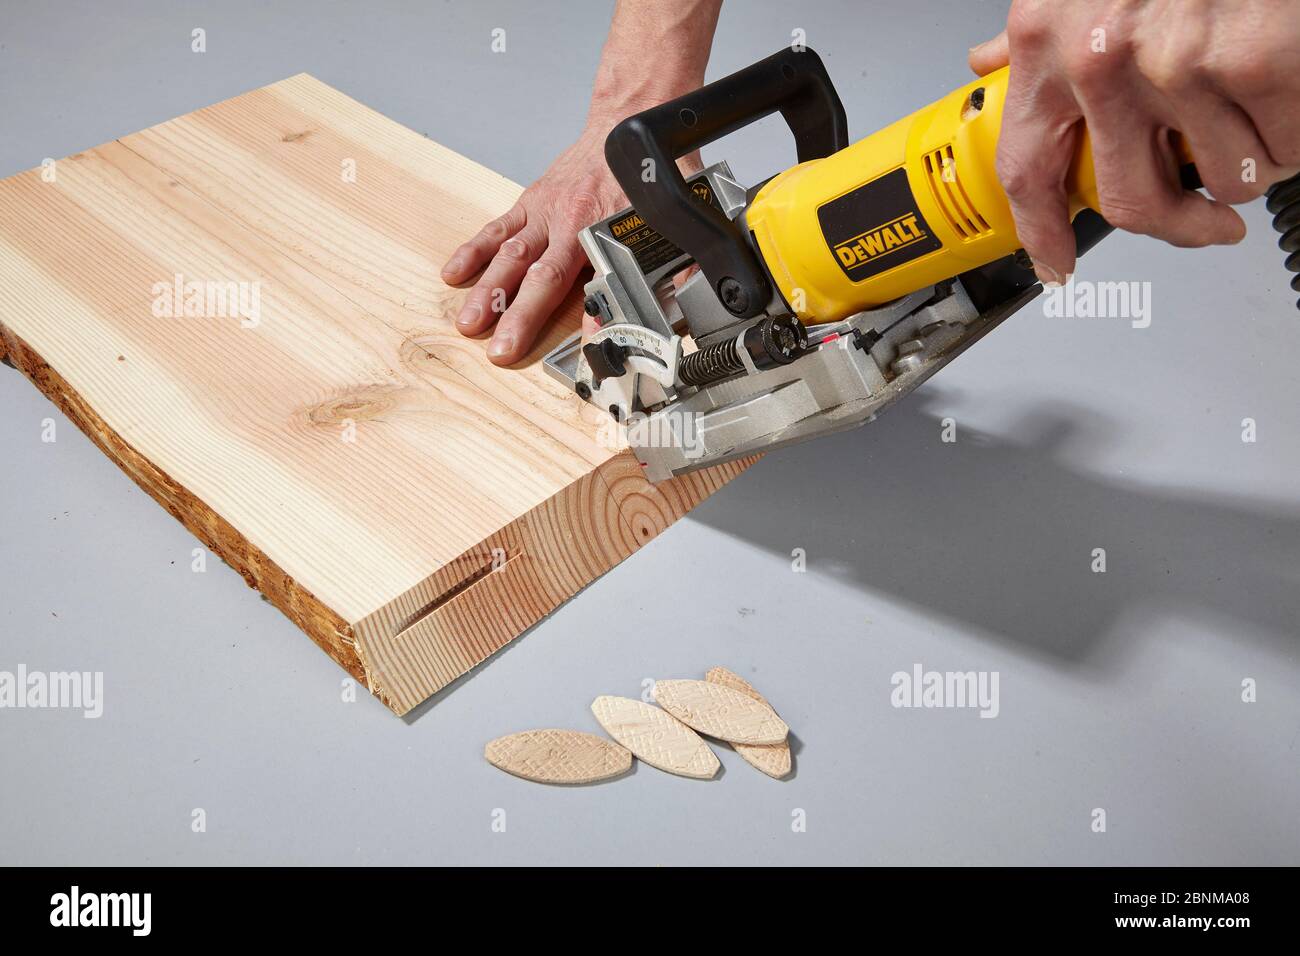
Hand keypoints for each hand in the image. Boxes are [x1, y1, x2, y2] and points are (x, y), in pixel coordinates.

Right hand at [441, 0, 722, 365]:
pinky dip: (473, 252)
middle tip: (499, 348)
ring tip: (468, 322)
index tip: (586, 343)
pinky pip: (496, 229)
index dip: (591, 313)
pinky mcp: (528, 202)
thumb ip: (677, 260)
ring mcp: (544, 213)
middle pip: (539, 275)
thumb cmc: (645, 170)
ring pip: (510, 255)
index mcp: (602, 227)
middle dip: (517, 315)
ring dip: (487, 291)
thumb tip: (680, 300)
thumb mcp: (672, 214)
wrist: (626, 119)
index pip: (594, 278)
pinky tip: (454, 274)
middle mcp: (568, 222)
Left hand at [969, 0, 1299, 285]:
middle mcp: (1102, 59)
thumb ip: (1039, 33)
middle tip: (1205, 223)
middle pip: (1129, 202)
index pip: (1026, 170)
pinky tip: (1287, 88)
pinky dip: (1293, 130)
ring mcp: (1175, 65)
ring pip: (1221, 176)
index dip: (1039, 232)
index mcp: (1049, 40)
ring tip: (1258, 100)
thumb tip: (991, 63)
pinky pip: (1280, 146)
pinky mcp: (1248, 63)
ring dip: (1251, 156)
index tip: (1054, 263)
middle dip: (1179, 224)